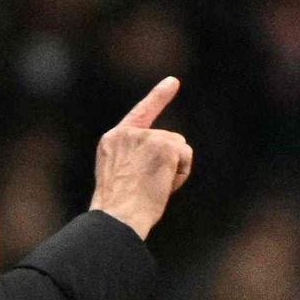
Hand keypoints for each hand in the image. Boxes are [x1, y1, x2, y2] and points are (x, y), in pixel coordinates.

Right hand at [90, 76, 194, 240]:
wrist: (118, 217)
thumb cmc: (119, 209)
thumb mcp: (120, 176)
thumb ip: (137, 158)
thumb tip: (169, 155)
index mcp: (113, 140)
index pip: (140, 114)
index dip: (158, 97)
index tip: (173, 82)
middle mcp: (129, 133)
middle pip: (168, 139)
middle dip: (167, 162)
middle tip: (148, 188)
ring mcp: (146, 137)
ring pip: (179, 148)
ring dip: (174, 170)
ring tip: (154, 189)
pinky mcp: (163, 146)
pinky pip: (186, 157)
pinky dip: (181, 174)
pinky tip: (162, 186)